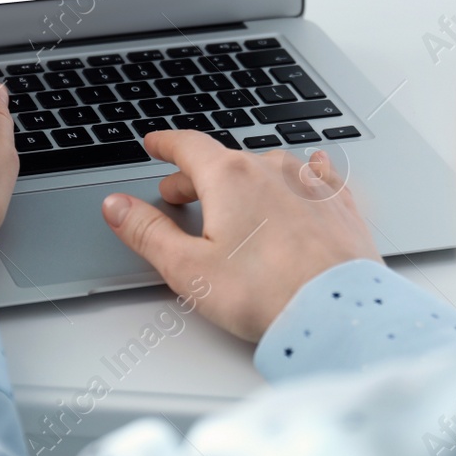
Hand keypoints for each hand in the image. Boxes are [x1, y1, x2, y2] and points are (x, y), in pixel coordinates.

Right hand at [102, 131, 377, 341]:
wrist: (337, 311)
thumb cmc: (266, 294)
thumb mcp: (188, 268)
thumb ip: (147, 232)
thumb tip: (116, 207)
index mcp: (230, 178)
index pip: (188, 146)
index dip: (165, 145)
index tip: (155, 144)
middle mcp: (271, 169)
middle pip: (224, 161)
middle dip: (197, 176)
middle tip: (179, 193)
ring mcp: (309, 184)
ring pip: (268, 168)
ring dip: (244, 179)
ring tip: (234, 198)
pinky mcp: (339, 204)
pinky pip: (317, 175)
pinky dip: (303, 173)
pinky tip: (310, 169)